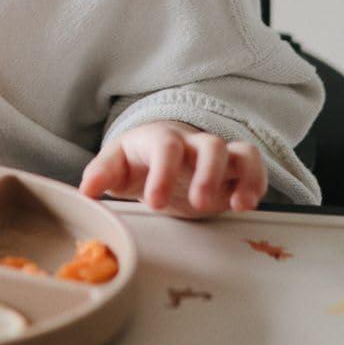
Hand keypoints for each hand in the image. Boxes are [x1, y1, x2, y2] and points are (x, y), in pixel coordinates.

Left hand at [79, 120, 267, 218]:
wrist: (158, 154)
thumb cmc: (137, 160)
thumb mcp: (116, 165)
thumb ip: (101, 174)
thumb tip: (86, 191)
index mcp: (160, 140)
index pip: (166, 147)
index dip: (163, 172)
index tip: (155, 202)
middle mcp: (192, 144)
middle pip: (210, 145)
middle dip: (208, 174)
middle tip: (199, 203)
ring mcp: (215, 155)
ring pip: (239, 152)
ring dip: (243, 177)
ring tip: (239, 204)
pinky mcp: (233, 169)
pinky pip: (253, 165)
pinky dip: (257, 182)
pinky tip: (247, 204)